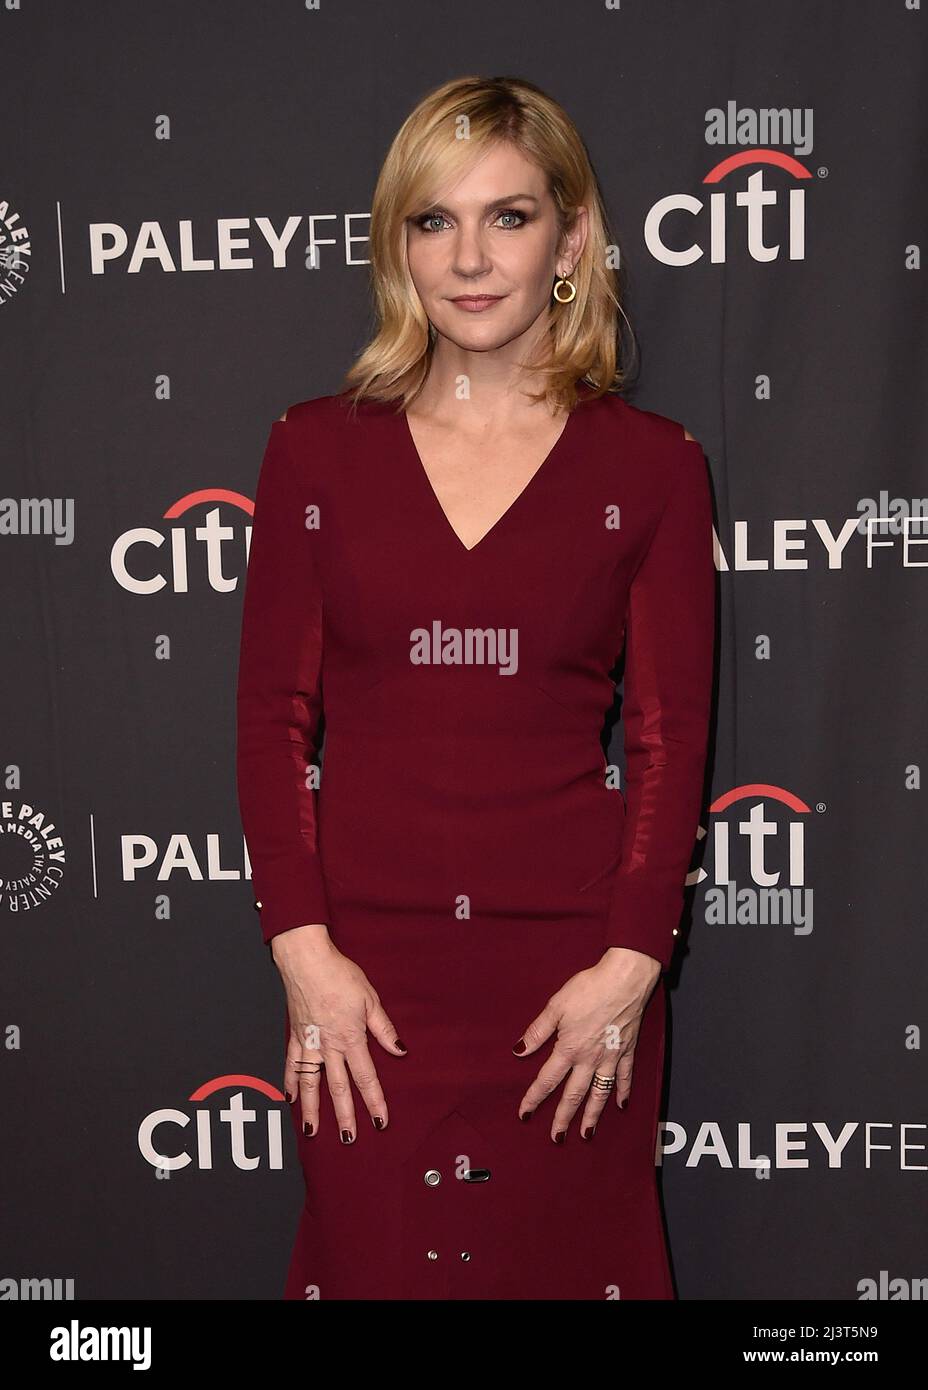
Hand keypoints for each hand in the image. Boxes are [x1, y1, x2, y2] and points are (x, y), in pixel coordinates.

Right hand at [271, 924, 406, 1141]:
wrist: (308, 961)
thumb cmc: (340, 975)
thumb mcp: (370, 999)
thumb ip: (383, 1029)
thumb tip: (400, 1050)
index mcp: (351, 1037)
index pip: (366, 1077)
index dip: (374, 1100)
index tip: (380, 1121)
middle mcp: (329, 1046)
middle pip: (338, 1087)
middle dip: (345, 1115)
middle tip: (349, 1139)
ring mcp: (309, 1043)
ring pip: (311, 1083)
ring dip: (313, 1108)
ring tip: (313, 1131)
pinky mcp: (295, 1036)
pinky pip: (291, 1064)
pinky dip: (289, 1082)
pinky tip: (289, 1099)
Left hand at [512, 946, 660, 1140]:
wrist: (624, 979)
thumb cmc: (589, 988)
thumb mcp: (556, 1006)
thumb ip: (538, 1031)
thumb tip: (519, 1051)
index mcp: (569, 1048)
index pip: (547, 1079)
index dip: (534, 1098)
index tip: (525, 1114)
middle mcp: (589, 1059)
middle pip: (573, 1094)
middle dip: (563, 1117)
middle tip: (556, 1137)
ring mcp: (610, 1057)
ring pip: (599, 1093)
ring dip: (592, 1115)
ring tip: (586, 1134)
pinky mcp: (627, 1050)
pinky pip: (624, 1077)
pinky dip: (622, 1092)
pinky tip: (620, 1105)